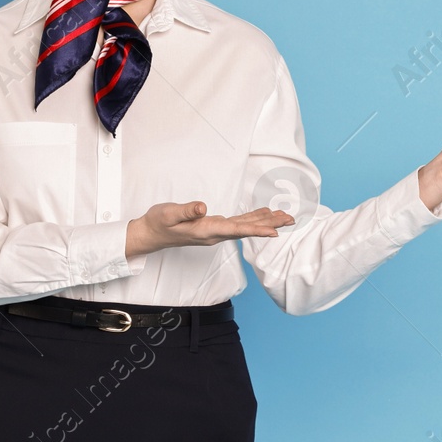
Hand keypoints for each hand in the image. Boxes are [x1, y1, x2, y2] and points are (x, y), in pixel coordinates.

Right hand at [126, 202, 294, 258]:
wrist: (151, 234)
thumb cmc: (159, 222)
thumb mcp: (169, 213)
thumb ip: (186, 211)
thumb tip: (202, 207)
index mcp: (207, 231)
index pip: (236, 230)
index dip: (256, 230)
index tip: (274, 232)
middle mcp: (215, 234)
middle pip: (247, 229)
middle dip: (270, 225)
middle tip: (291, 219)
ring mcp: (216, 232)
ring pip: (245, 226)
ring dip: (266, 222)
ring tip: (285, 217)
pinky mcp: (214, 227)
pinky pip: (239, 223)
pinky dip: (253, 219)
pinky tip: (264, 215)